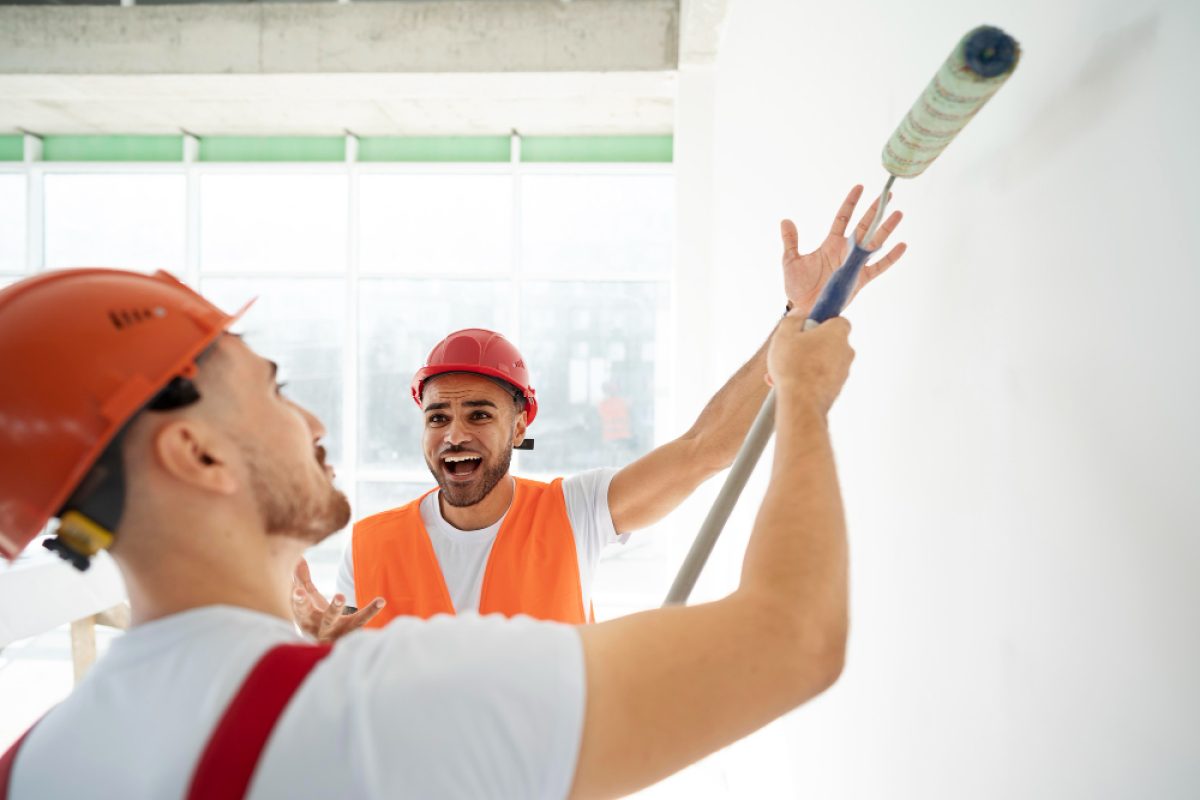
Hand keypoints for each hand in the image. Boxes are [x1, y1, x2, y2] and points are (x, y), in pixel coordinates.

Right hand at [291, 558, 384, 641]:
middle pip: (329, 619)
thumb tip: (300, 558)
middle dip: (334, 609)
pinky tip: (381, 601)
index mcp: (307, 619)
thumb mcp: (306, 599)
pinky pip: (363, 622)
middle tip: (341, 597)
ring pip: (351, 624)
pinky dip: (371, 612)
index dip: (299, 600)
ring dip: (364, 613)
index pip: (302, 609)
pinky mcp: (352, 632)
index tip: (298, 591)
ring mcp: (340, 633)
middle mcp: (323, 629)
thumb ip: (301, 580)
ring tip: (373, 599)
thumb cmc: (310, 616)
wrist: (319, 643)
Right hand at [767, 315, 853, 413]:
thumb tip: (799, 313)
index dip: (821, 322)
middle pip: (829, 342)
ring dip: (806, 364)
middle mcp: (846, 351)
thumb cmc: (793, 367)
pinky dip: (808, 379)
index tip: (807, 326)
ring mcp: (843, 372)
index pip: (838, 320)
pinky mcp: (837, 389)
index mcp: (837, 333)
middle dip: (810, 345)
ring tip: (783, 371)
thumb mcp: (784, 334)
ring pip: (823, 362)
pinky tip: (789, 384)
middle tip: (791, 350)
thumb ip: (792, 319)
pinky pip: (822, 378)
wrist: (801, 402)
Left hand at [780, 185, 906, 316]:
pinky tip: (902, 245)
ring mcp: (854, 264)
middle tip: (887, 196)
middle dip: (875, 211)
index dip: (851, 203)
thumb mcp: (791, 260)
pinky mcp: (860, 279)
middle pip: (863, 226)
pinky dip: (890, 258)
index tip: (859, 187)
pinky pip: (879, 267)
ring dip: (886, 229)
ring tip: (898, 214)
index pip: (843, 218)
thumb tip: (785, 220)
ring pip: (874, 243)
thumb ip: (790, 241)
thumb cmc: (797, 286)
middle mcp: (845, 251)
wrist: (804, 308)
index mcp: (830, 244)